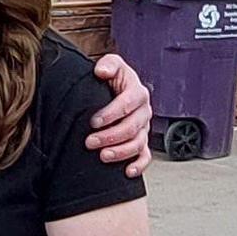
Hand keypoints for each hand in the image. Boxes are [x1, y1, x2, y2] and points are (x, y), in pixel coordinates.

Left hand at [87, 54, 151, 170]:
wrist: (116, 91)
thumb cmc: (113, 79)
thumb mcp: (112, 65)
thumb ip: (108, 64)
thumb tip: (102, 71)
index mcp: (138, 92)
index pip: (128, 104)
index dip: (111, 113)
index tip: (93, 121)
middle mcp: (144, 111)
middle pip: (132, 127)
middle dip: (110, 136)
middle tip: (90, 141)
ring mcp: (144, 128)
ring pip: (138, 144)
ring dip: (121, 152)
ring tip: (103, 156)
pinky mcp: (142, 142)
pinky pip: (145, 156)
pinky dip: (139, 165)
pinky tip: (127, 171)